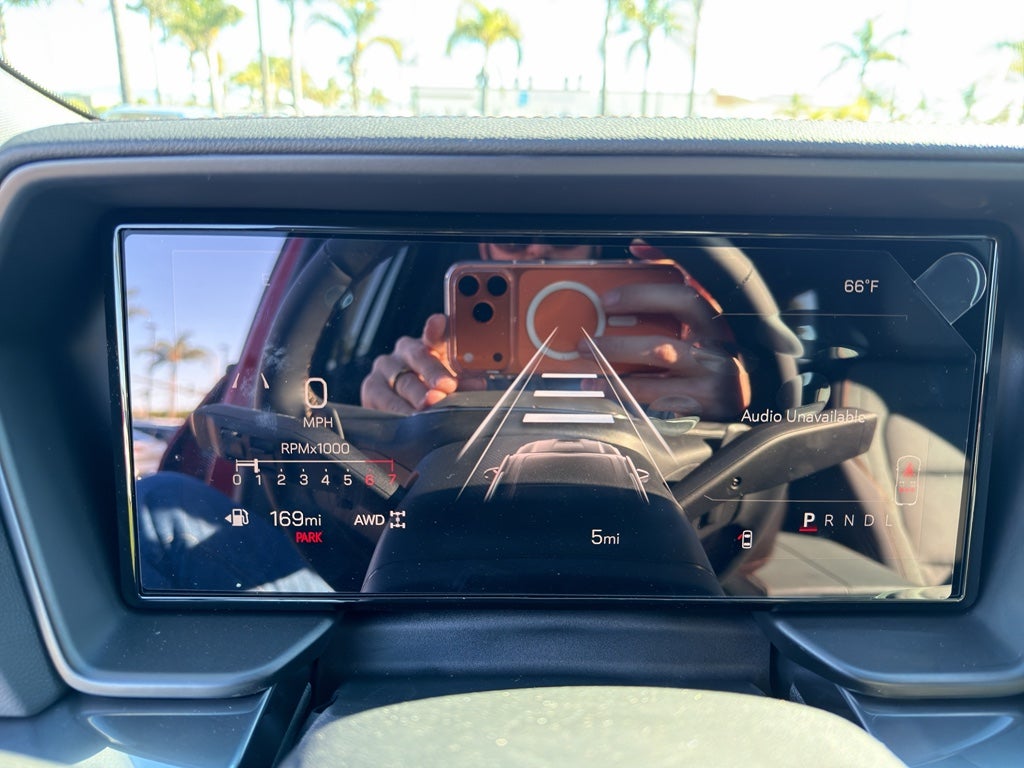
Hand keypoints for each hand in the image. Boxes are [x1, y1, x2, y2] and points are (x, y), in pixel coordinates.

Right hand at [361, 314, 482, 413]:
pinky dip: (398, 412)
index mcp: (431, 342)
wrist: (410, 411)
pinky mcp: (370, 390)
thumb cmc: (438, 392)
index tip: (440, 323)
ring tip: (430, 407)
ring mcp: (385, 369)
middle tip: (446, 386)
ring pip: (401, 382)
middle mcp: (406, 350)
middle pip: (418, 357)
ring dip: (417, 397)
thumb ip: (466, 379)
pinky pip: (383, 401)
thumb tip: (477, 384)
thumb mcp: (456, 383)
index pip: (435, 331)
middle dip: (433, 373)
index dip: (437, 328)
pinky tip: (409, 420)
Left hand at [582, 244, 750, 419]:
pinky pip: (657, 402)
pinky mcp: (704, 407)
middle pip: (661, 347)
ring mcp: (712, 381)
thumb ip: (673, 280)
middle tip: (585, 343)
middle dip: (617, 346)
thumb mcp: (700, 315)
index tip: (608, 300)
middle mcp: (717, 350)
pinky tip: (604, 389)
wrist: (745, 394)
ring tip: (588, 370)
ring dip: (615, 374)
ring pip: (655, 383)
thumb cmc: (714, 348)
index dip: (643, 296)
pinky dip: (626, 396)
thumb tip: (639, 248)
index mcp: (714, 320)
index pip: (683, 298)